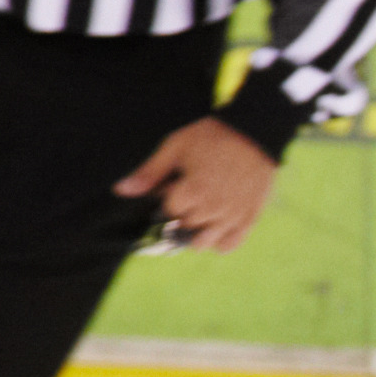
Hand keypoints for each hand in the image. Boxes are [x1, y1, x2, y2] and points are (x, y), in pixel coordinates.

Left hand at [115, 117, 277, 253]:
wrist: (255, 132)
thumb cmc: (212, 137)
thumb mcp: (176, 148)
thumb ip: (150, 172)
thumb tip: (120, 190)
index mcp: (193, 191)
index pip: (169, 210)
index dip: (169, 196)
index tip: (178, 182)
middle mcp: (214, 208)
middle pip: (185, 226)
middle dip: (183, 211)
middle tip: (193, 190)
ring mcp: (233, 215)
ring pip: (203, 242)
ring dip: (197, 231)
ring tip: (202, 211)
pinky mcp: (250, 217)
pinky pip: (229, 244)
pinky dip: (220, 241)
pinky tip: (216, 226)